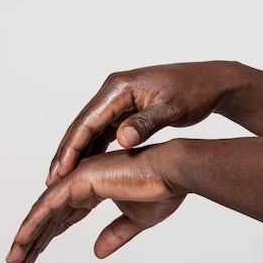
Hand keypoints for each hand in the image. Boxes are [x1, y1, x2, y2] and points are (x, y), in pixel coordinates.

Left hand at [7, 144, 185, 262]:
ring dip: (27, 236)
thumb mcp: (136, 221)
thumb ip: (115, 235)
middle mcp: (82, 181)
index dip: (49, 236)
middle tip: (19, 262)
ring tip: (14, 260)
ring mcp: (78, 179)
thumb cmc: (162, 189)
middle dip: (34, 239)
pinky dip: (33, 224)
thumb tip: (96, 252)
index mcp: (95, 187)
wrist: (173, 172)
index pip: (65, 216)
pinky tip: (21, 240)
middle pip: (50, 215)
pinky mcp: (79, 180)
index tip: (35, 255)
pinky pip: (49, 206)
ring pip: (44, 211)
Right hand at [46, 61, 228, 184]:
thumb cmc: (194, 91)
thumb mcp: (172, 108)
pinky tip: (85, 168)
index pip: (87, 120)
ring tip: (61, 179)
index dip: (71, 147)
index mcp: (119, 87)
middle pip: (81, 125)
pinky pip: (103, 132)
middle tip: (50, 180)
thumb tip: (122, 140)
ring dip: (76, 153)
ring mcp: (118, 100)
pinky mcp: (125, 109)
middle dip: (66, 153)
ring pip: (89, 130)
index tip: (59, 171)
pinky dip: (93, 149)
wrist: (212, 82)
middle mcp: (113, 91)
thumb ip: (146, 123)